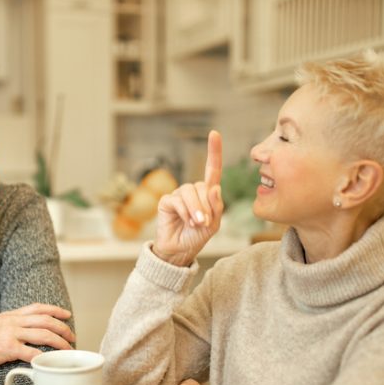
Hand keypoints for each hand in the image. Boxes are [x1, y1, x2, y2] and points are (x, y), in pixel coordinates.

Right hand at [0, 303, 75, 368]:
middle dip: (63, 328)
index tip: (67, 314)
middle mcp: (13, 321)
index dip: (55, 310)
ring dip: (59, 342)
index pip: (38, 307)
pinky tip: (50, 361)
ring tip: (68, 349)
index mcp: (11, 315)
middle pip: (46, 320)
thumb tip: (25, 333)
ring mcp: (10, 333)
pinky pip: (30, 351)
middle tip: (72, 337)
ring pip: (43, 334)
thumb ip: (10, 325)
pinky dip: (43, 357)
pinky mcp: (6, 347)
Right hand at [153, 130, 223, 265]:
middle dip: (206, 206)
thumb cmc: (197, 237)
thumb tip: (215, 188)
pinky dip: (185, 213)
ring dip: (196, 210)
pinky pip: (177, 201)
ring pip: (190, 193)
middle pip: (202, 187)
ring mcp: (178, 195)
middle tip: (204, 223)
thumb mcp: (214, 224)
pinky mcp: (166, 201)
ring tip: (196, 224)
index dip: (214, 152)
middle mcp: (192, 191)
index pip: (212, 170)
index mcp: (207, 194)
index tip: (214, 134)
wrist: (180, 251)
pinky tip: (185, 222)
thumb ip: (217, 206)